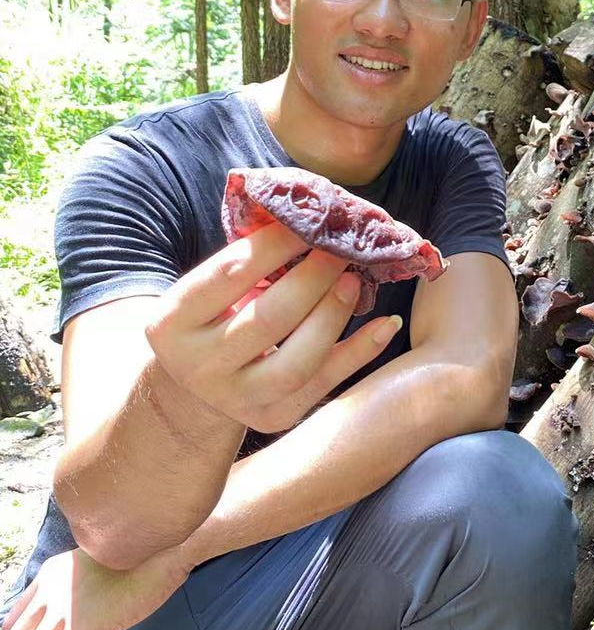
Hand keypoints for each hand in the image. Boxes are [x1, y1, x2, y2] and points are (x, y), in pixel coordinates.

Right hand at [145, 220, 402, 433]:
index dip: (275, 245)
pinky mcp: (275, 417)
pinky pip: (326, 383)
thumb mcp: (213, 289)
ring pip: (298, 360)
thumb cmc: (218, 315)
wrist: (199, 384)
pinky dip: (360, 351)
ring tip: (356, 281)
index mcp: (172, 322)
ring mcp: (237, 398)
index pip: (229, 274)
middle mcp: (199, 365)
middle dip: (313, 279)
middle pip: (269, 318)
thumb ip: (250, 258)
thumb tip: (311, 212)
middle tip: (341, 251)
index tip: (309, 222)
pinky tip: (385, 324)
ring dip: (334, 314)